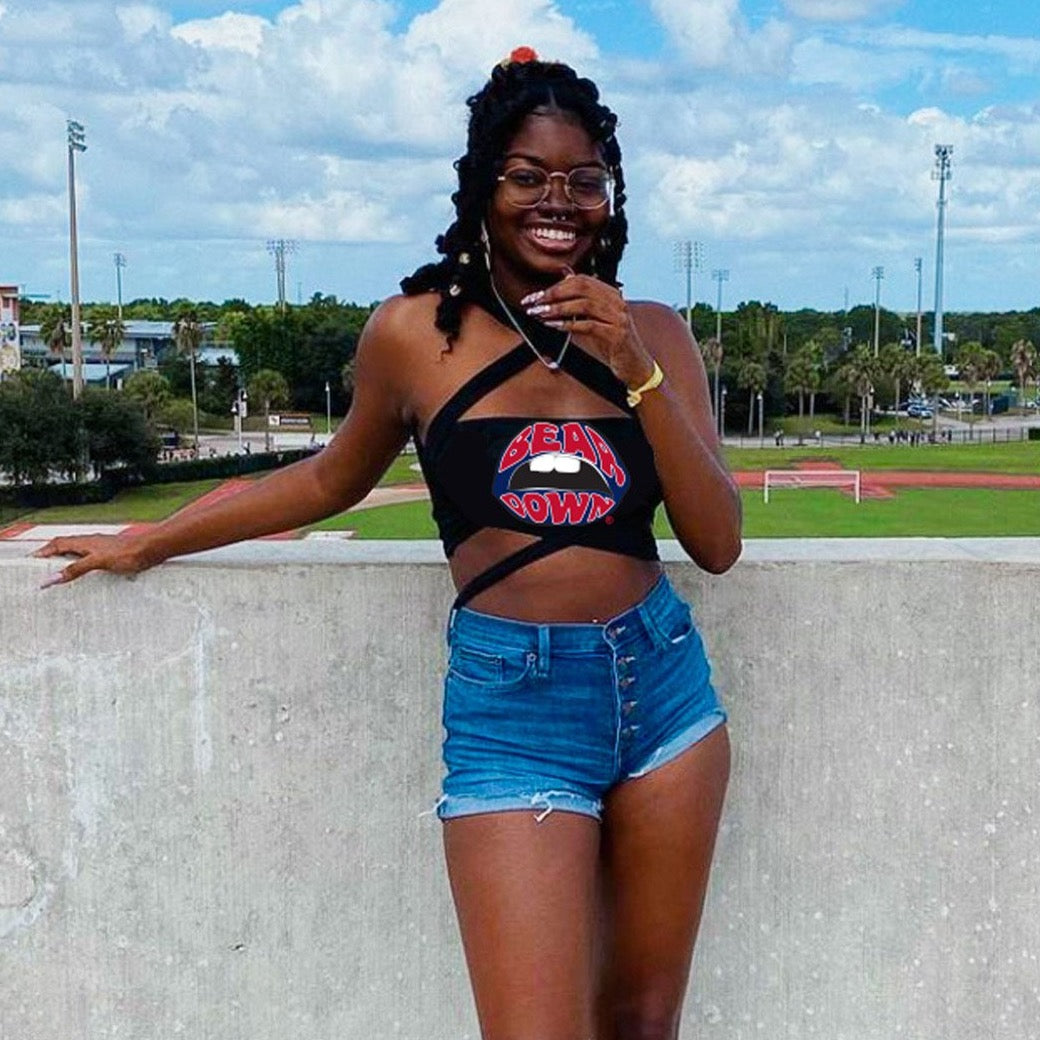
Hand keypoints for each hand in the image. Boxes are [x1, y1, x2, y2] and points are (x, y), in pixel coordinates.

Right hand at [34, 534, 149, 587]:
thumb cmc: (128, 552)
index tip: (30, 561)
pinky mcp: (112, 555)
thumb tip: (51, 578)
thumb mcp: (97, 562)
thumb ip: (75, 569)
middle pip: (65, 547)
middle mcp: (91, 543)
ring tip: (58, 573)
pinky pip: (91, 559)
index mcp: (84, 542)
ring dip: (67, 561)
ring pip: (78, 553)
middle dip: (51, 555)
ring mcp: (102, 548)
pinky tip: (86, 575)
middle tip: (40, 567)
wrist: (152, 548)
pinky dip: (83, 566)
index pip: (56, 544)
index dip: (42, 552)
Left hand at [521, 272, 654, 387]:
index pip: (581, 280)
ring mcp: (618, 317)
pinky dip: (569, 324)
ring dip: (558, 309)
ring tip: (540, 314)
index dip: (556, 285)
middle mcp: (617, 301)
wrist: (636, 365)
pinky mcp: (617, 334)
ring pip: (584, 305)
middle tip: (534, 303)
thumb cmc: (613, 342)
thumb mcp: (597, 317)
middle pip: (581, 288)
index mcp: (611, 294)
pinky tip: (554, 326)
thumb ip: (582, 298)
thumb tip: (564, 273)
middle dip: (554, 294)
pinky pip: (589, 325)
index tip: (536, 296)